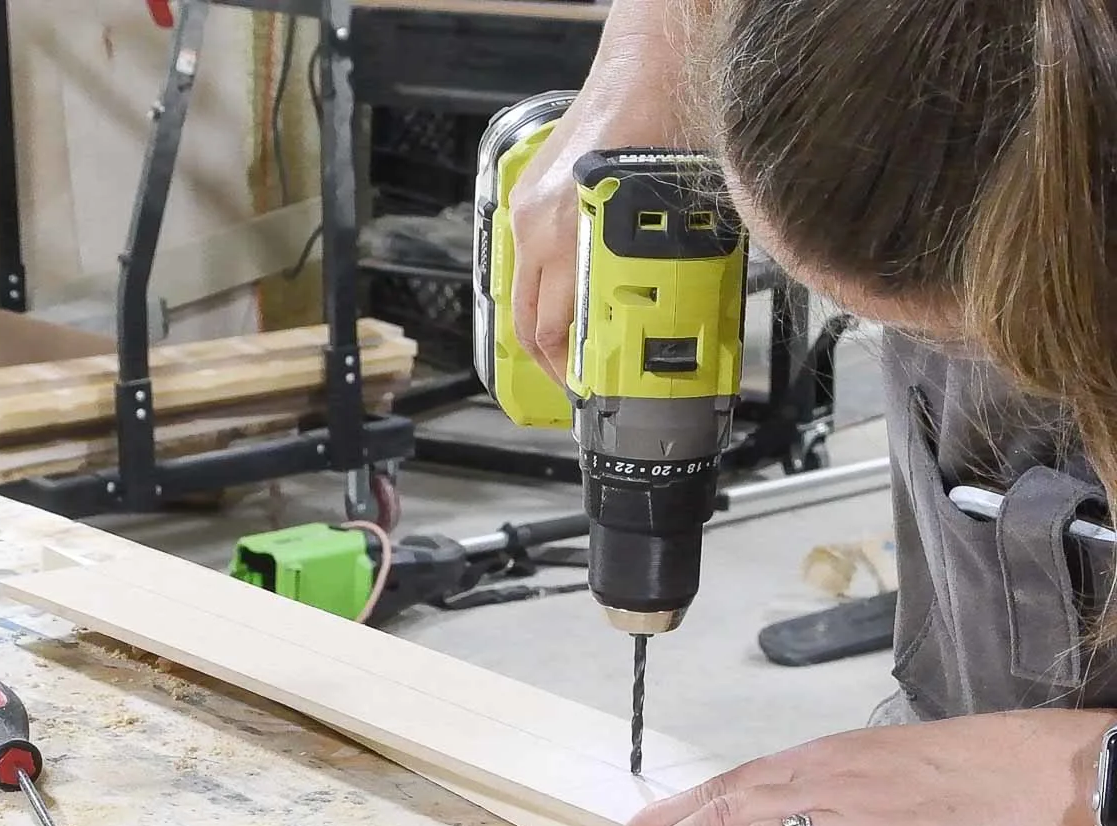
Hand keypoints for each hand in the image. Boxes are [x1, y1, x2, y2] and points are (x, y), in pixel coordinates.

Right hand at [509, 13, 682, 382]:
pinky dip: (551, 287)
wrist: (649, 58)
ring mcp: (528, 207)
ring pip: (526, 292)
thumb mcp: (673, 214)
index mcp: (562, 234)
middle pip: (526, 321)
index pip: (547, 330)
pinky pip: (532, 259)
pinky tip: (581, 296)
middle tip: (583, 383)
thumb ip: (658, 274)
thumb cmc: (665, 118)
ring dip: (552, 324)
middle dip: (554, 360)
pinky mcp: (532, 193)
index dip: (567, 372)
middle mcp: (535, 224)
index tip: (588, 394)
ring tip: (584, 346)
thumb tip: (665, 328)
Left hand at [613, 710, 1114, 825]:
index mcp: (811, 761)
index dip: (668, 814)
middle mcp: (818, 783)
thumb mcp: (866, 762)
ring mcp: (852, 818)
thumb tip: (769, 818)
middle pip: (722, 815)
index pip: (720, 785)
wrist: (1029, 769)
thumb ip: (815, 786)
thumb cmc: (953, 765)